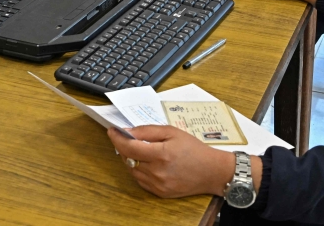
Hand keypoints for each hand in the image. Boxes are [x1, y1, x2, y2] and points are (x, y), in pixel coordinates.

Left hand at [107, 126, 234, 197]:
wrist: (211, 171)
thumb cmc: (194, 149)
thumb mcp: (172, 132)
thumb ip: (148, 131)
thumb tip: (128, 132)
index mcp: (161, 154)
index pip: (129, 147)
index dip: (117, 138)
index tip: (112, 131)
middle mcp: (157, 172)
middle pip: (128, 159)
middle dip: (123, 147)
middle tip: (124, 138)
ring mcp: (158, 185)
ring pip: (132, 171)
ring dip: (129, 159)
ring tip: (136, 150)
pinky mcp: (159, 193)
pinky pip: (140, 180)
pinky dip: (138, 170)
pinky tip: (145, 162)